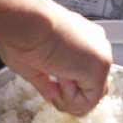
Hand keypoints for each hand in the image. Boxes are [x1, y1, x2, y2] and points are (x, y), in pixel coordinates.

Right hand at [0, 1, 111, 115]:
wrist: (24, 20)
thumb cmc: (21, 33)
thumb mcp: (34, 65)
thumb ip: (48, 83)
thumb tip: (52, 97)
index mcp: (82, 39)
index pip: (86, 75)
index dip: (68, 89)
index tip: (50, 82)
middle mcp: (96, 45)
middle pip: (94, 89)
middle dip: (70, 96)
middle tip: (52, 83)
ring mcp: (101, 56)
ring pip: (92, 97)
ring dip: (68, 96)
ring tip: (54, 74)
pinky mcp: (100, 66)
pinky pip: (89, 101)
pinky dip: (70, 98)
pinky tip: (60, 76)